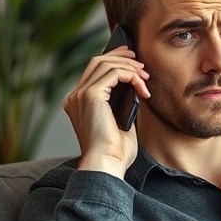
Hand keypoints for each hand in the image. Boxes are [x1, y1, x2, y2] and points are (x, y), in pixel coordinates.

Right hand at [63, 46, 150, 178]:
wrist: (107, 164)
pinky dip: (130, 75)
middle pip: (97, 61)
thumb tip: (135, 87)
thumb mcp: (120, 121)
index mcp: (79, 104)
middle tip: (141, 63)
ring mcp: (80, 95)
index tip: (132, 60)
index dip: (113, 60)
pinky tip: (142, 86)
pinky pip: (113, 73)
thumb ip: (122, 103)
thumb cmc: (115, 151)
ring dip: (130, 67)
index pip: (93, 72)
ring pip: (105, 64)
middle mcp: (75, 97)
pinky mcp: (91, 95)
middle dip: (121, 57)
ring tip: (145, 78)